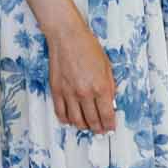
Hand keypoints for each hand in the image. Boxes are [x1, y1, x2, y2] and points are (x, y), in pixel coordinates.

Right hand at [46, 16, 115, 134]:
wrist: (67, 37)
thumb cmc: (88, 47)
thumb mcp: (107, 67)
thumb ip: (110, 87)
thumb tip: (111, 103)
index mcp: (100, 87)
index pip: (107, 114)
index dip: (110, 125)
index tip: (110, 128)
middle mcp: (85, 93)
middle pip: (92, 121)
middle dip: (98, 129)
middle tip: (100, 131)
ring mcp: (69, 94)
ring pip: (76, 121)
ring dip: (83, 127)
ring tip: (88, 126)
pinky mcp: (56, 91)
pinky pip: (61, 113)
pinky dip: (67, 120)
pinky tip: (71, 120)